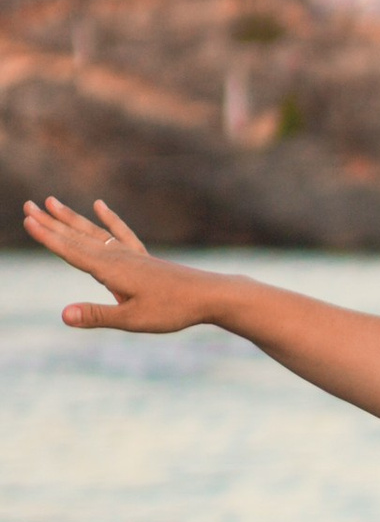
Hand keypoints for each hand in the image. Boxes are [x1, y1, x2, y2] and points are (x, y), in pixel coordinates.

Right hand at [23, 199, 227, 332]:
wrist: (209, 295)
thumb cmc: (172, 310)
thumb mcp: (132, 319)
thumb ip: (96, 315)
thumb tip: (63, 315)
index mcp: (111, 271)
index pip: (72, 252)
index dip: (48, 237)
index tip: (28, 220)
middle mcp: (118, 257)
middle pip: (78, 237)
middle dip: (52, 223)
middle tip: (28, 205)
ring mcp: (131, 255)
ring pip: (94, 233)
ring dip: (72, 218)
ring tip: (52, 201)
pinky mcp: (144, 257)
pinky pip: (122, 234)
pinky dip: (109, 220)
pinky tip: (99, 205)